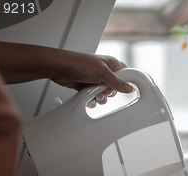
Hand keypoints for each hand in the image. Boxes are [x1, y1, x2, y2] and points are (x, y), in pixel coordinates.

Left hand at [0, 42, 133, 106]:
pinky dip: (92, 100)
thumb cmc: (77, 63)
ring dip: (100, 98)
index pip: (126, 73)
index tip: (126, 89)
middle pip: (115, 87)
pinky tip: (89, 99)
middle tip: (103, 90)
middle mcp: (104, 71)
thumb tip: (129, 88)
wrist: (57, 68)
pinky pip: (94, 97)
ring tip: (95, 95)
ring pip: (104, 94)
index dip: (127, 82)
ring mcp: (95, 79)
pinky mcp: (87, 86)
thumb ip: (117, 82)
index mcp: (111, 64)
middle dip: (109, 92)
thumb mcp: (102, 73)